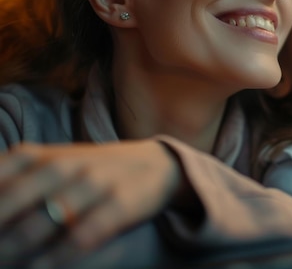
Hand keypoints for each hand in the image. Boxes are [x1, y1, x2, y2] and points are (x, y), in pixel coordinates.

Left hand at [0, 140, 180, 267]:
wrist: (155, 163)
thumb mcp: (52, 165)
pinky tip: (40, 268)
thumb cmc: (92, 170)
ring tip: (4, 264)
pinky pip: (82, 236)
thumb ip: (13, 181)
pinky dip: (55, 258)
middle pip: (10, 201)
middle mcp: (65, 165)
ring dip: (14, 249)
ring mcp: (94, 183)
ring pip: (42, 222)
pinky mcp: (120, 204)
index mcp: (40, 156)